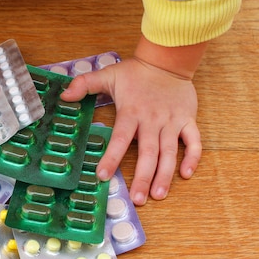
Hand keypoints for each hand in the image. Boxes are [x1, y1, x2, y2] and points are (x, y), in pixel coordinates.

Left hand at [61, 40, 203, 205]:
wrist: (168, 59)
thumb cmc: (135, 72)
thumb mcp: (108, 74)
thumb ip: (85, 84)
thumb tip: (64, 95)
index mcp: (132, 112)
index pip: (120, 138)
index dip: (111, 157)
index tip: (102, 176)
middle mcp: (152, 120)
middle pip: (148, 153)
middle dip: (143, 178)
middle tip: (138, 200)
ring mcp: (172, 121)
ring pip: (170, 152)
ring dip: (165, 174)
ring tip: (159, 194)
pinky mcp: (187, 119)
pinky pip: (193, 141)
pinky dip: (192, 157)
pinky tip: (185, 174)